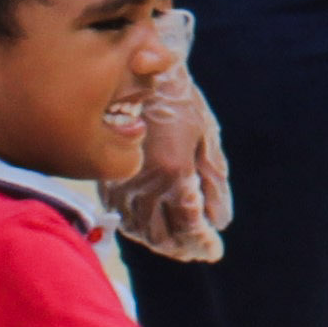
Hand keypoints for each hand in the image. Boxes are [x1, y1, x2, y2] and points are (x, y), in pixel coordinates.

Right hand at [114, 9, 230, 263]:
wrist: (142, 75)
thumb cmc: (182, 102)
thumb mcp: (207, 138)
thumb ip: (214, 182)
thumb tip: (221, 221)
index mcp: (174, 172)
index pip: (189, 224)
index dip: (202, 243)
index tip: (214, 251)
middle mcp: (144, 182)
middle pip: (162, 234)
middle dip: (182, 248)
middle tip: (197, 251)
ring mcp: (121, 181)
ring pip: (139, 230)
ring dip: (160, 243)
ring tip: (178, 245)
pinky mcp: (106, 176)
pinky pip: (120, 215)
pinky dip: (137, 229)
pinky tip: (151, 229)